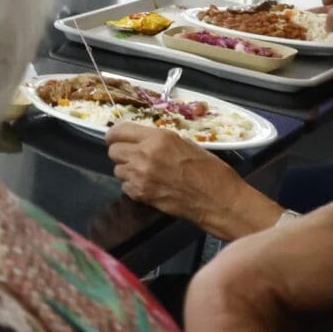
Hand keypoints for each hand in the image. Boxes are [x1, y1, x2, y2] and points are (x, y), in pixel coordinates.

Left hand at [106, 122, 264, 235]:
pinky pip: (125, 187)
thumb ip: (158, 141)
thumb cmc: (210, 171)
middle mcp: (145, 154)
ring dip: (128, 171)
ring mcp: (140, 176)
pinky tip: (150, 186)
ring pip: (118, 170)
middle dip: (122, 153)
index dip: (116, 135)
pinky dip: (133, 186)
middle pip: (113, 151)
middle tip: (135, 157)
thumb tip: (140, 140)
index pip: (118, 131)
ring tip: (147, 173)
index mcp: (158, 138)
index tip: (117, 138)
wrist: (219, 200)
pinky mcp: (141, 195)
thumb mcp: (185, 144)